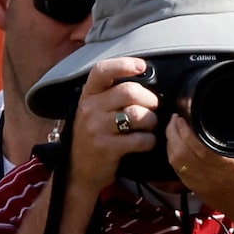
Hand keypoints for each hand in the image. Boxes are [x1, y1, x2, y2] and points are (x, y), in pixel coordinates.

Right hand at [70, 57, 158, 193]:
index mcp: (88, 95)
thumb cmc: (94, 136)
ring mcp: (98, 128)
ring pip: (137, 115)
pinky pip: (140, 139)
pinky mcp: (108, 148)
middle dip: (149, 99)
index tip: (141, 66)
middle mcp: (90, 108)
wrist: (80, 169)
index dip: (124, 65)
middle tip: (153, 107)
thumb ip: (111, 95)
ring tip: (150, 126)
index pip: (103, 71)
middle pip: (129, 92)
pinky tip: (147, 142)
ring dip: (151, 120)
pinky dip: (150, 140)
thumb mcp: (93, 110)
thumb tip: (142, 83)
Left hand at [167, 114, 233, 233]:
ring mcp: (203, 184)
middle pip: (181, 152)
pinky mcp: (198, 189)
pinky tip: (175, 148)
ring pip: (176, 162)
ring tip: (173, 131)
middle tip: (175, 120)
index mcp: (229, 165)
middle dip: (173, 133)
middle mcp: (212, 175)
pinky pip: (178, 171)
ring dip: (170, 144)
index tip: (182, 116)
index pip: (198, 145)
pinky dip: (173, 157)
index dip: (185, 130)